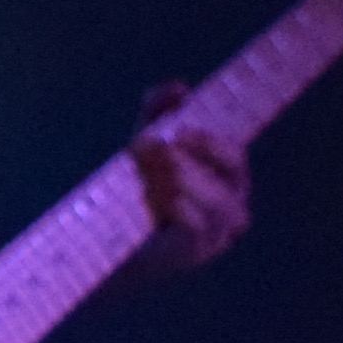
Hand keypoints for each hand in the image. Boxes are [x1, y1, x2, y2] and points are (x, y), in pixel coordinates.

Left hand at [133, 82, 251, 273]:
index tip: (182, 130)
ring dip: (190, 182)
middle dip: (200, 160)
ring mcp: (216, 234)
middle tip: (166, 148)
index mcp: (223, 178)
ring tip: (159, 173)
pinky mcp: (195, 254)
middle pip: (233, 180)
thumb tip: (177, 87)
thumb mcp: (143, 144)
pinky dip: (185, 212)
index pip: (235, 156)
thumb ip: (157, 112)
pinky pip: (202, 231)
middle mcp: (228, 206)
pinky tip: (166, 201)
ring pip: (222, 204)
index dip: (214, 142)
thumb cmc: (135, 189)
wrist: (107, 242)